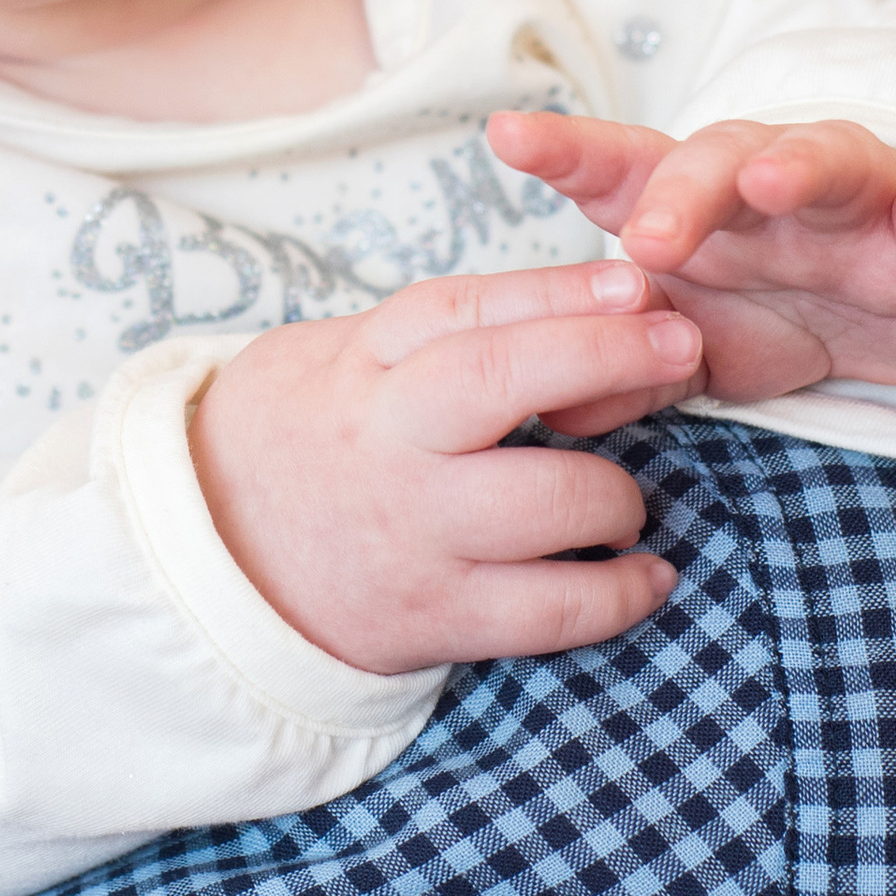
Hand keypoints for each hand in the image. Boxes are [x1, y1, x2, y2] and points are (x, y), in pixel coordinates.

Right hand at [189, 263, 702, 675]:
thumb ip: (438, 329)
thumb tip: (580, 293)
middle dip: (606, 353)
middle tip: (683, 342)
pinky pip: (550, 610)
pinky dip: (617, 593)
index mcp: (363, 363)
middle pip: (502, 379)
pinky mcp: (433, 618)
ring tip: (632, 497)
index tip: (633, 277)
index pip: (465, 306)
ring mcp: (412, 533)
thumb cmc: (307, 435)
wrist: (212, 560)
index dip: (557, 288)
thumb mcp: (344, 354)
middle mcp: (387, 441)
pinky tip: (648, 573)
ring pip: (543, 501)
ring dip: (616, 492)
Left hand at [488, 112, 895, 406]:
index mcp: (695, 204)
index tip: (506, 137)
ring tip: (767, 183)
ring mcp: (855, 195)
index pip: (620, 169)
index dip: (566, 152)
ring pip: (822, 161)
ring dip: (795, 167)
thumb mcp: (699, 348)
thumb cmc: (773, 309)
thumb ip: (630, 369)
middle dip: (681, 191)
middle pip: (714, 161)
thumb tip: (549, 411)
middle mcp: (766, 180)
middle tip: (646, 237)